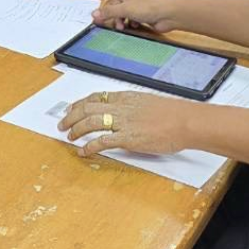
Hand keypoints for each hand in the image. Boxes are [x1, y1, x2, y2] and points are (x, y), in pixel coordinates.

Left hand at [58, 91, 189, 156]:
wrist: (185, 122)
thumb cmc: (174, 114)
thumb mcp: (149, 104)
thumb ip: (134, 108)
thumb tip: (128, 115)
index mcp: (126, 97)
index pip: (96, 97)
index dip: (80, 103)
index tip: (72, 108)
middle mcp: (121, 107)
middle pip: (87, 107)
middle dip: (71, 116)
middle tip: (63, 124)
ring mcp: (123, 122)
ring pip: (90, 122)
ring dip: (76, 129)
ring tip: (69, 137)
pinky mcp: (127, 138)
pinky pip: (101, 141)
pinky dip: (89, 147)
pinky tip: (83, 152)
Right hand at [90, 0, 181, 32]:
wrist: (169, 14)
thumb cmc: (150, 5)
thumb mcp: (126, 8)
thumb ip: (109, 12)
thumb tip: (95, 13)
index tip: (85, 1)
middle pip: (111, 5)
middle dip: (108, 14)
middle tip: (100, 21)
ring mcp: (135, 6)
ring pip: (119, 14)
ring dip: (118, 20)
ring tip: (121, 25)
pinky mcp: (140, 15)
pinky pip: (127, 19)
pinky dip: (127, 23)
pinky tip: (132, 26)